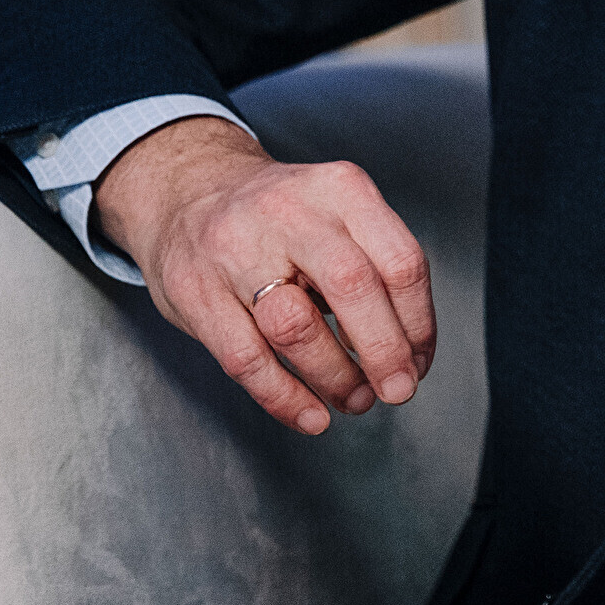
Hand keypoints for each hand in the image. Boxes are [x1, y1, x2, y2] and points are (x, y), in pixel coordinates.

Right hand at [92, 114, 435, 435]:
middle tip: (398, 389)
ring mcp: (234, 250)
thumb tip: (409, 351)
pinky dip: (286, 399)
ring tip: (354, 398)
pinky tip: (311, 415)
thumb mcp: (335, 214)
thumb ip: (374, 267)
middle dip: (385, 352)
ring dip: (336, 378)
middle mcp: (289, 211)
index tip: (419, 360)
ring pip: (296, 328)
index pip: (400, 261)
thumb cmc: (276, 218)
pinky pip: (247, 359)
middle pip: (354, 286)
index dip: (418, 324)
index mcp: (339, 189)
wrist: (185, 191)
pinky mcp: (194, 291)